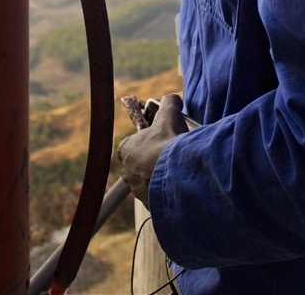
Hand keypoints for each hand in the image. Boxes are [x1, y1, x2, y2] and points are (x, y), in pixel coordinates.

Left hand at [118, 94, 187, 208]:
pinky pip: (158, 199)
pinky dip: (167, 194)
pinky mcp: (150, 206)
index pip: (128, 145)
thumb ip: (169, 102)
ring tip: (176, 173)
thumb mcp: (169, 114)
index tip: (156, 140)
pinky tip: (179, 187)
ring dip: (159, 179)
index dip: (142, 142)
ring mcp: (138, 191)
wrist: (178, 174)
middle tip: (168, 157)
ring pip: (147, 183)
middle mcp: (127, 173)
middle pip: (138, 165)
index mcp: (125, 150)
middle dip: (151, 162)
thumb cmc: (168, 142)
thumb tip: (173, 98)